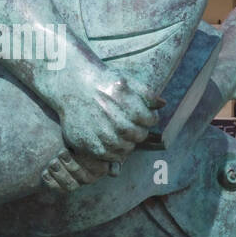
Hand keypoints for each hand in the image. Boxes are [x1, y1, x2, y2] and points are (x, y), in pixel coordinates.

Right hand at [40, 69, 158, 192]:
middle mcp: (114, 119)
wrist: (72, 85)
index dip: (148, 118)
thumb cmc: (102, 82)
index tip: (141, 116)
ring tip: (119, 133)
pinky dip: (113, 152)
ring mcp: (101, 134)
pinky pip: (110, 156)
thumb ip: (147, 93)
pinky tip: (110, 140)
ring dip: (127, 142)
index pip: (150, 120)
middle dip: (138, 131)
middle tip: (130, 125)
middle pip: (139, 135)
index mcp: (126, 102)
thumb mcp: (127, 80)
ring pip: (126, 148)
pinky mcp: (89, 145)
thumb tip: (163, 104)